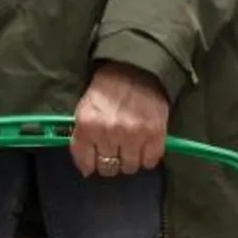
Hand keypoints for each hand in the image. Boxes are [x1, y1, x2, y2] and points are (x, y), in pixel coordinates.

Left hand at [70, 63, 169, 177]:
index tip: (97, 158)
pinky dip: (148, 157)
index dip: (92, 163)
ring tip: (132, 144)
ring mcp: (133, 134)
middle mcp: (109, 132)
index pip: (87, 163)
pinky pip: (150, 161)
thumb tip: (87, 169)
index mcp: (88, 125)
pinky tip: (145, 144)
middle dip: (112, 160)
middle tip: (117, 147)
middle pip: (109, 168)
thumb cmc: (108, 90)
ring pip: (130, 167)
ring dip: (130, 159)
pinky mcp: (155, 134)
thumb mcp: (85, 110)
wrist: (136, 68)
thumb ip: (82, 139)